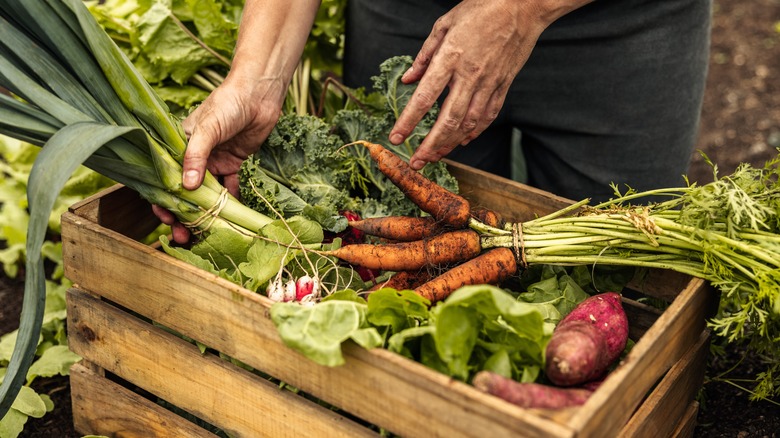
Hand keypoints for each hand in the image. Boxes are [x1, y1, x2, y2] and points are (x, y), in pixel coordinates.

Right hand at [154, 73, 286, 243]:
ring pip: (206, 194)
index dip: (163, 200)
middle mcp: (193, 156)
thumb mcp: (208, 128)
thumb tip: (186, 187)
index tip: (166, 220)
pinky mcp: (232, 164)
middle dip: (183, 215)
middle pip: (184, 192)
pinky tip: (232, 218)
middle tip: (184, 237)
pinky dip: (230, 202)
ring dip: (206, 214)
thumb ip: (196, 156)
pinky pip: (229, 188)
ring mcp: (213, 161)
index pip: (164, 177)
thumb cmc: (228, 103)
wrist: (259, 93)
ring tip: (205, 235)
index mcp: (177, 145)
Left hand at [391, 0, 588, 169]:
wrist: (524, 5)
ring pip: (468, 123)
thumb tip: (408, 79)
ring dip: (450, 143)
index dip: (408, 121)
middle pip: (447, 120)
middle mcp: (470, 75)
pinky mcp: (504, 85)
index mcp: (451, 57)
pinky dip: (474, 132)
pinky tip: (463, 141)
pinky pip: (488, 115)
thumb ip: (424, 55)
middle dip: (430, 145)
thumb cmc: (482, 8)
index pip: (424, 97)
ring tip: (435, 156)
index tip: (395, 138)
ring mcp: (489, 83)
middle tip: (416, 162)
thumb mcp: (445, 24)